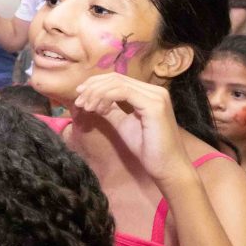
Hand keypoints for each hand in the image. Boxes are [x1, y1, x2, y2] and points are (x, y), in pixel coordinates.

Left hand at [71, 73, 187, 184]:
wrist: (166, 167)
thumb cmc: (147, 149)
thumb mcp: (122, 124)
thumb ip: (111, 110)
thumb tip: (92, 100)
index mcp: (149, 94)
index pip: (117, 80)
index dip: (95, 85)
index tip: (79, 97)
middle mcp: (155, 91)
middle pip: (116, 78)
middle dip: (92, 88)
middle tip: (79, 101)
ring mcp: (156, 96)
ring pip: (117, 83)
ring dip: (95, 93)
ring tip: (85, 107)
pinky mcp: (154, 105)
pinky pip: (122, 93)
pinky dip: (105, 98)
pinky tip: (97, 110)